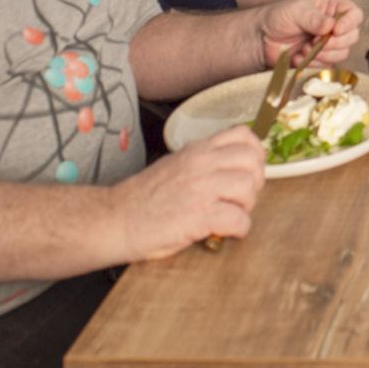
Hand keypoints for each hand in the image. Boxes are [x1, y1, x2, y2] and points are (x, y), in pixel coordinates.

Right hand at [109, 126, 266, 258]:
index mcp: (197, 150)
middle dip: (254, 182)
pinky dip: (238, 230)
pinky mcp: (200, 215)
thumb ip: (204, 162)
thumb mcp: (175, 165)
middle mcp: (201, 163)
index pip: (244, 135)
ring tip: (227, 215)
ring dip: (245, 207)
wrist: (114, 220)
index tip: (248, 171)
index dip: (255, 154)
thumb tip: (233, 170)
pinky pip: (239, 220)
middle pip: (253, 161)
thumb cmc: (142, 199)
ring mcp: (201, 187)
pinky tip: (223, 232)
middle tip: (239, 198)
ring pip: (249, 189)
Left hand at [258, 0, 362, 68]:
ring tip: (304, 49)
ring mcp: (329, 44)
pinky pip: (327, 66)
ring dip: (323, 54)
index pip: (354, 14)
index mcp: (332, 8)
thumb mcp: (296, 12)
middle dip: (334, 42)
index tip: (336, 30)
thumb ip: (314, 18)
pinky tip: (298, 58)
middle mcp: (334, 26)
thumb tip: (331, 26)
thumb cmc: (278, 17)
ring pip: (342, 53)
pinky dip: (313, 64)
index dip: (350, 23)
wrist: (261, 38)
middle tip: (314, 41)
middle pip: (352, 36)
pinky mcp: (321, 59)